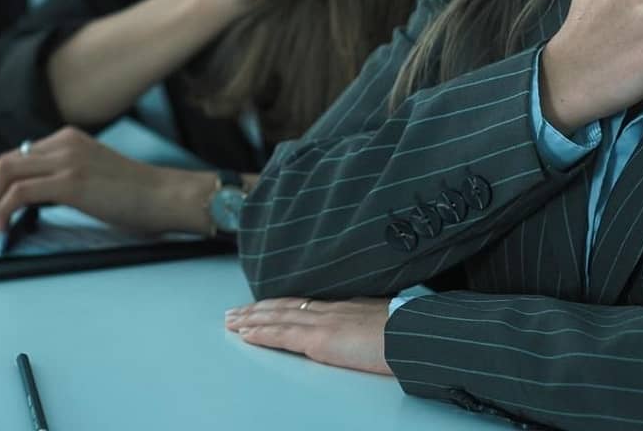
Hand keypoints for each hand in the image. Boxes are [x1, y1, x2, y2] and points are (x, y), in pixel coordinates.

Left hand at [0, 127, 164, 231]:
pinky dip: (4, 211)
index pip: (21, 153)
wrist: (164, 195)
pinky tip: (7, 228)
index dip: (7, 181)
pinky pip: (19, 193)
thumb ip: (68, 172)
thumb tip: (38, 194)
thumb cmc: (136, 192)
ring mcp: (67, 161)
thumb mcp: (95, 170)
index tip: (6, 204)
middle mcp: (65, 143)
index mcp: (71, 137)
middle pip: (7, 161)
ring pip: (6, 172)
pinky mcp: (70, 183)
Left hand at [225, 297, 392, 375]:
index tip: (260, 305)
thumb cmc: (404, 332)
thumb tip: (362, 330)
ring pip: (276, 317)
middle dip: (256, 310)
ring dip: (250, 319)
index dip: (278, 304)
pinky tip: (245, 334)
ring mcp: (321, 322)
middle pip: (282, 306)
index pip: (301, 303)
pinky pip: (282, 334)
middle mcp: (327, 309)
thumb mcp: (381, 322)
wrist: (411, 334)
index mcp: (341, 306)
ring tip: (231, 322)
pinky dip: (260, 333)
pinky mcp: (318, 339)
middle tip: (233, 312)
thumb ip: (364, 324)